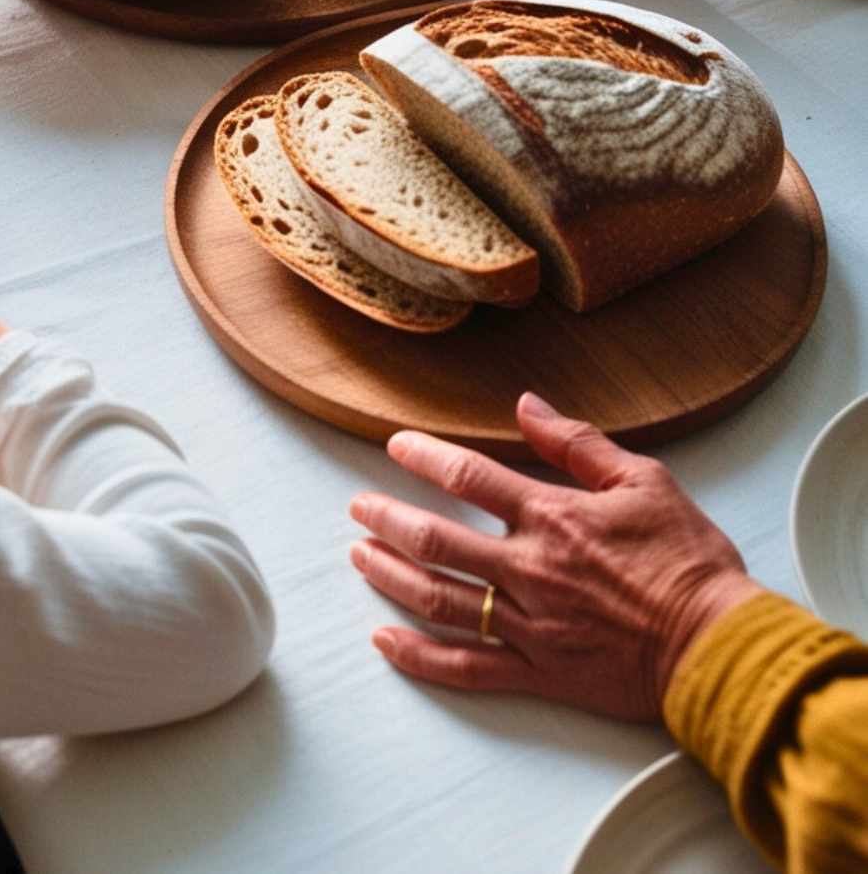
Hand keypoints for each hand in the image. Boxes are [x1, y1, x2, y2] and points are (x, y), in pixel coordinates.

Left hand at [350, 395, 758, 719]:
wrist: (718, 645)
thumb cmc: (688, 561)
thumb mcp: (643, 479)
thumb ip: (578, 442)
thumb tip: (527, 405)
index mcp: (552, 518)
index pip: (469, 478)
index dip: (424, 458)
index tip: (395, 446)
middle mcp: (528, 571)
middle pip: (436, 540)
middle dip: (388, 519)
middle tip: (359, 506)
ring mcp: (528, 625)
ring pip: (438, 600)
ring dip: (390, 576)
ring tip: (360, 557)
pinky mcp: (537, 673)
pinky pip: (465, 667)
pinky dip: (419, 657)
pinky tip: (386, 642)